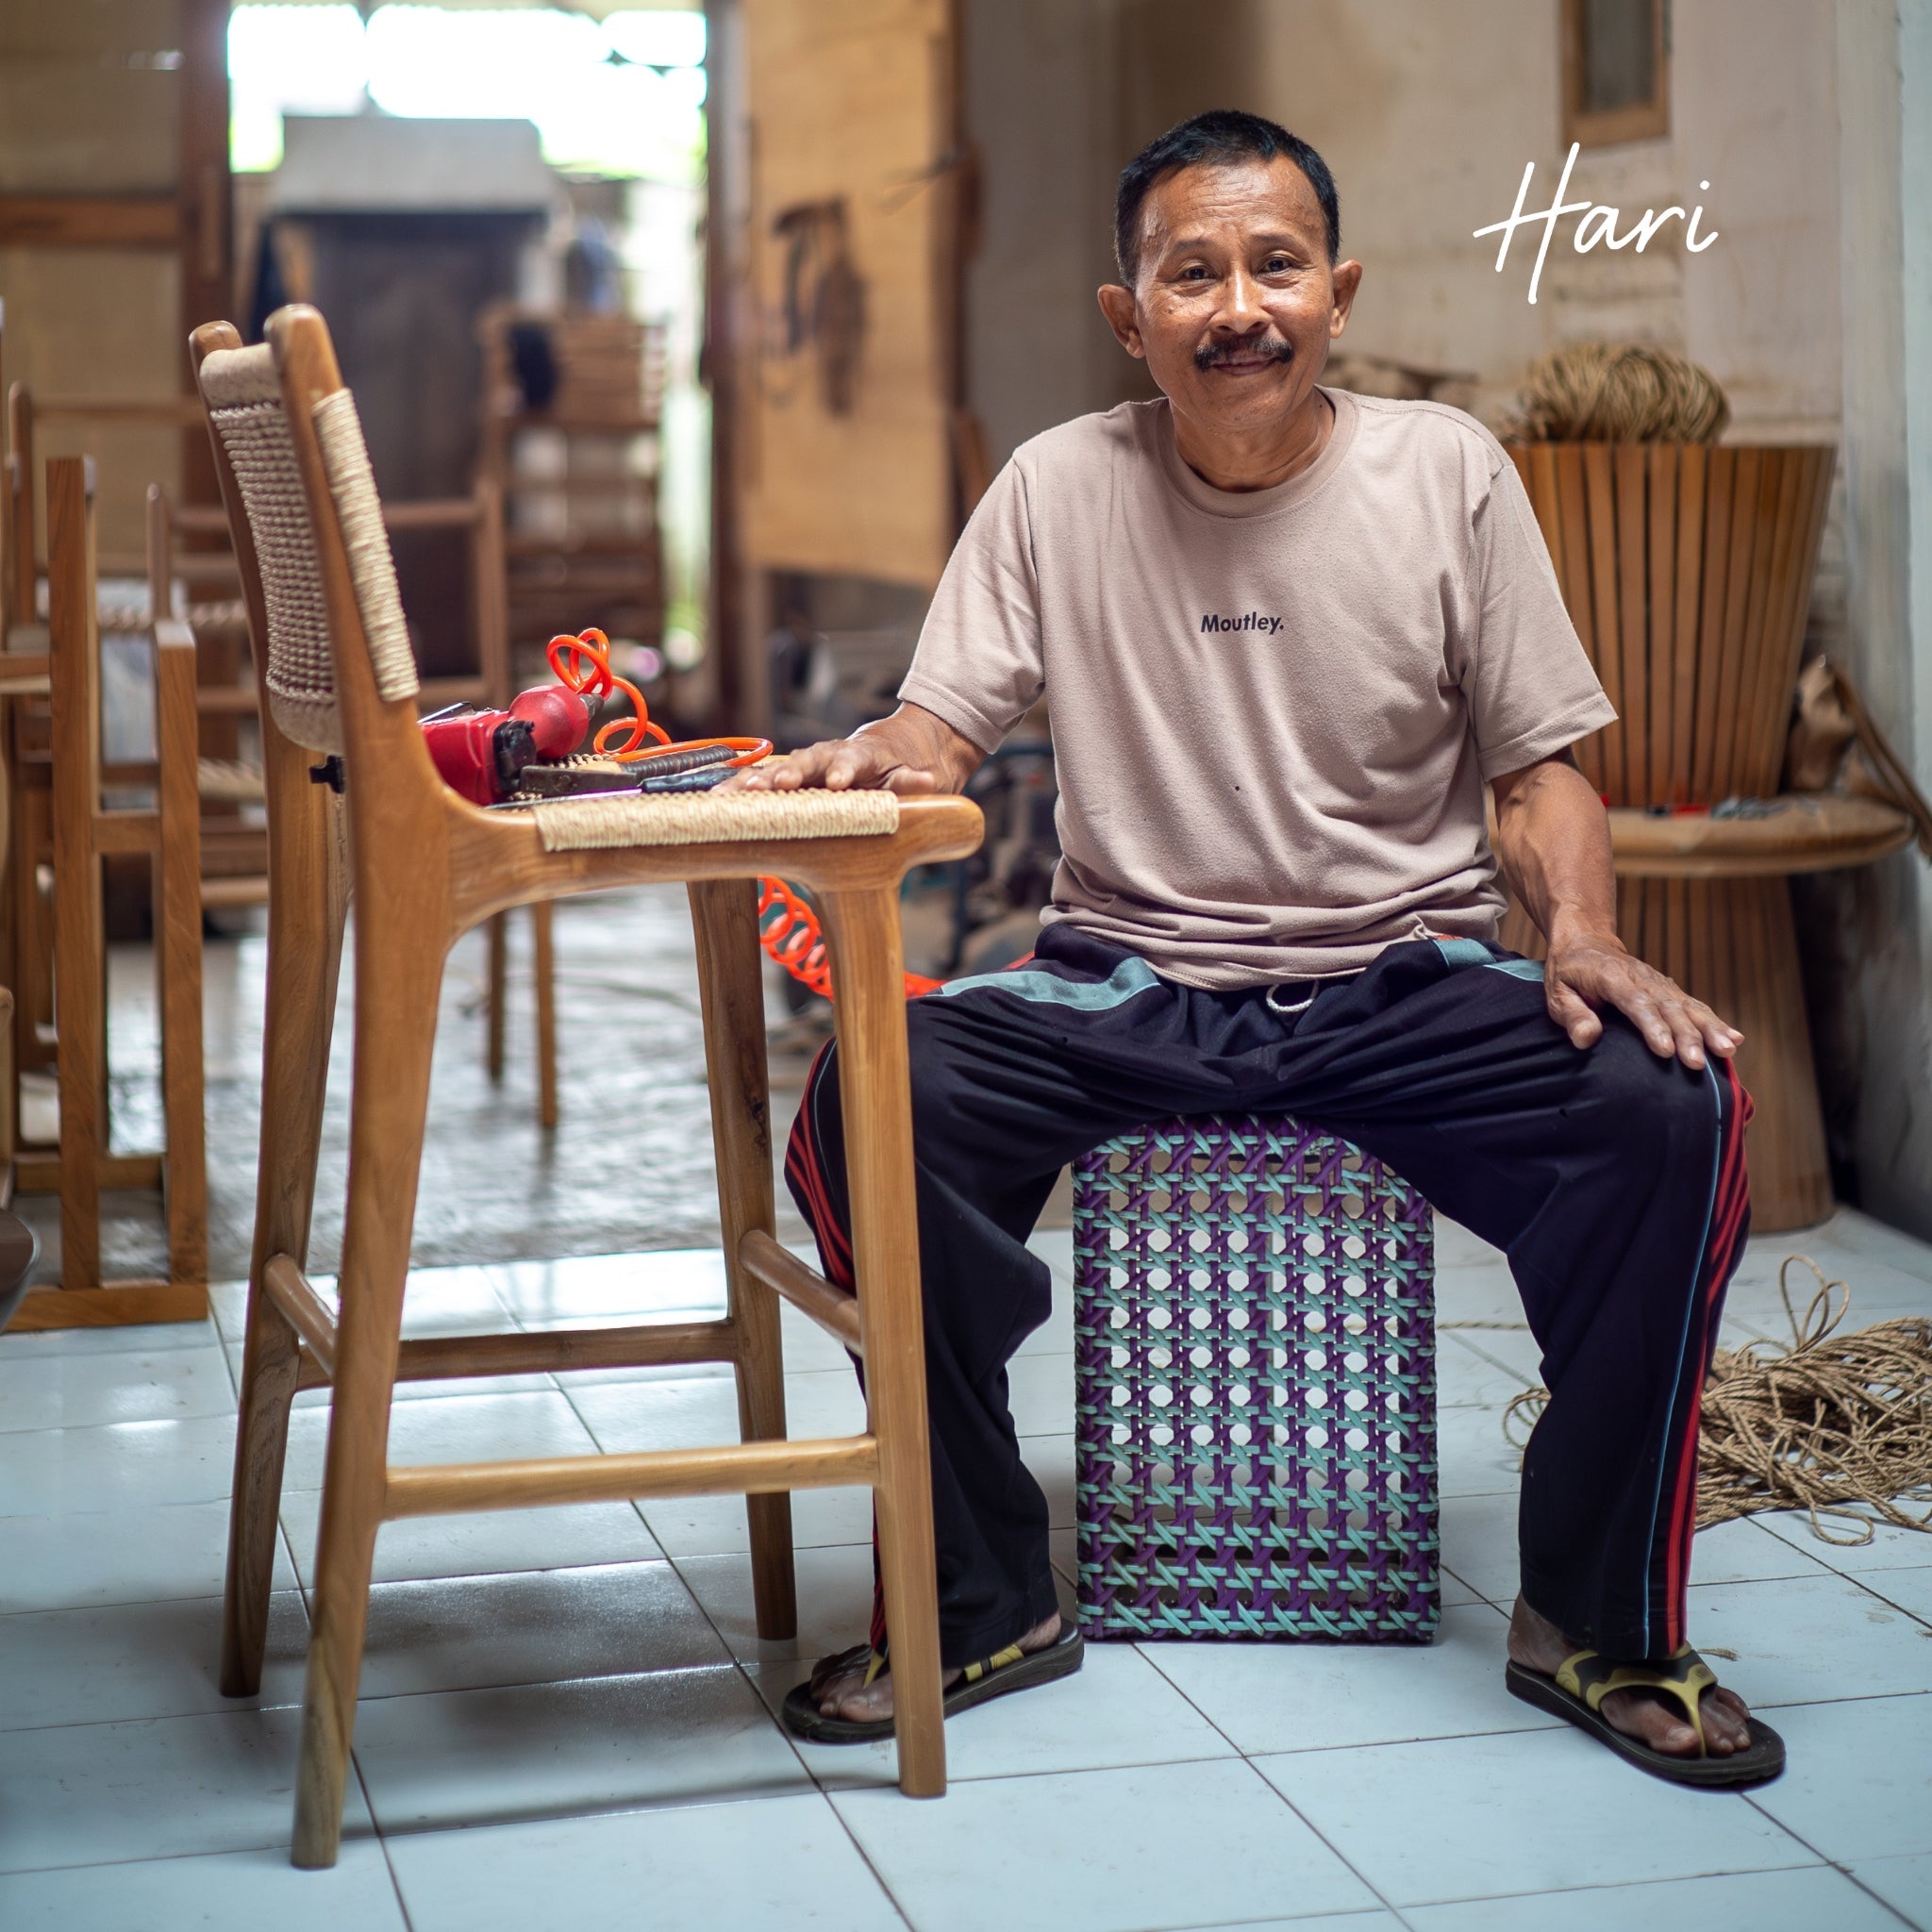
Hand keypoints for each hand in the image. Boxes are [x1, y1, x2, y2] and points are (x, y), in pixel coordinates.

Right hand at [725, 735, 938, 795]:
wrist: (910, 744)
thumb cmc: (914, 765)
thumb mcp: (927, 776)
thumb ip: (917, 781)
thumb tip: (926, 781)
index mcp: (866, 754)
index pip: (854, 759)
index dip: (845, 770)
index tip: (837, 782)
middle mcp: (834, 754)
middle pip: (808, 761)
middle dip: (787, 774)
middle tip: (769, 786)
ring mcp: (814, 764)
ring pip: (781, 769)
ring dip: (755, 781)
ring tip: (728, 795)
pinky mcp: (799, 776)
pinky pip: (768, 782)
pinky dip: (743, 788)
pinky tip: (716, 799)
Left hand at [1543, 924, 1741, 1069]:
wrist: (1586, 941)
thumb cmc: (1569, 972)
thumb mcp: (1557, 992)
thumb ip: (1572, 1015)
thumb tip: (1586, 1039)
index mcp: (1611, 977)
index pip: (1635, 1002)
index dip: (1652, 1026)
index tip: (1666, 1051)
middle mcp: (1642, 978)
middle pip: (1668, 1007)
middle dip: (1685, 1035)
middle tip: (1696, 1063)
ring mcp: (1659, 983)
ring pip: (1688, 1005)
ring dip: (1709, 1029)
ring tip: (1727, 1051)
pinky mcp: (1670, 990)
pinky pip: (1695, 1005)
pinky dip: (1715, 1021)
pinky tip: (1735, 1040)